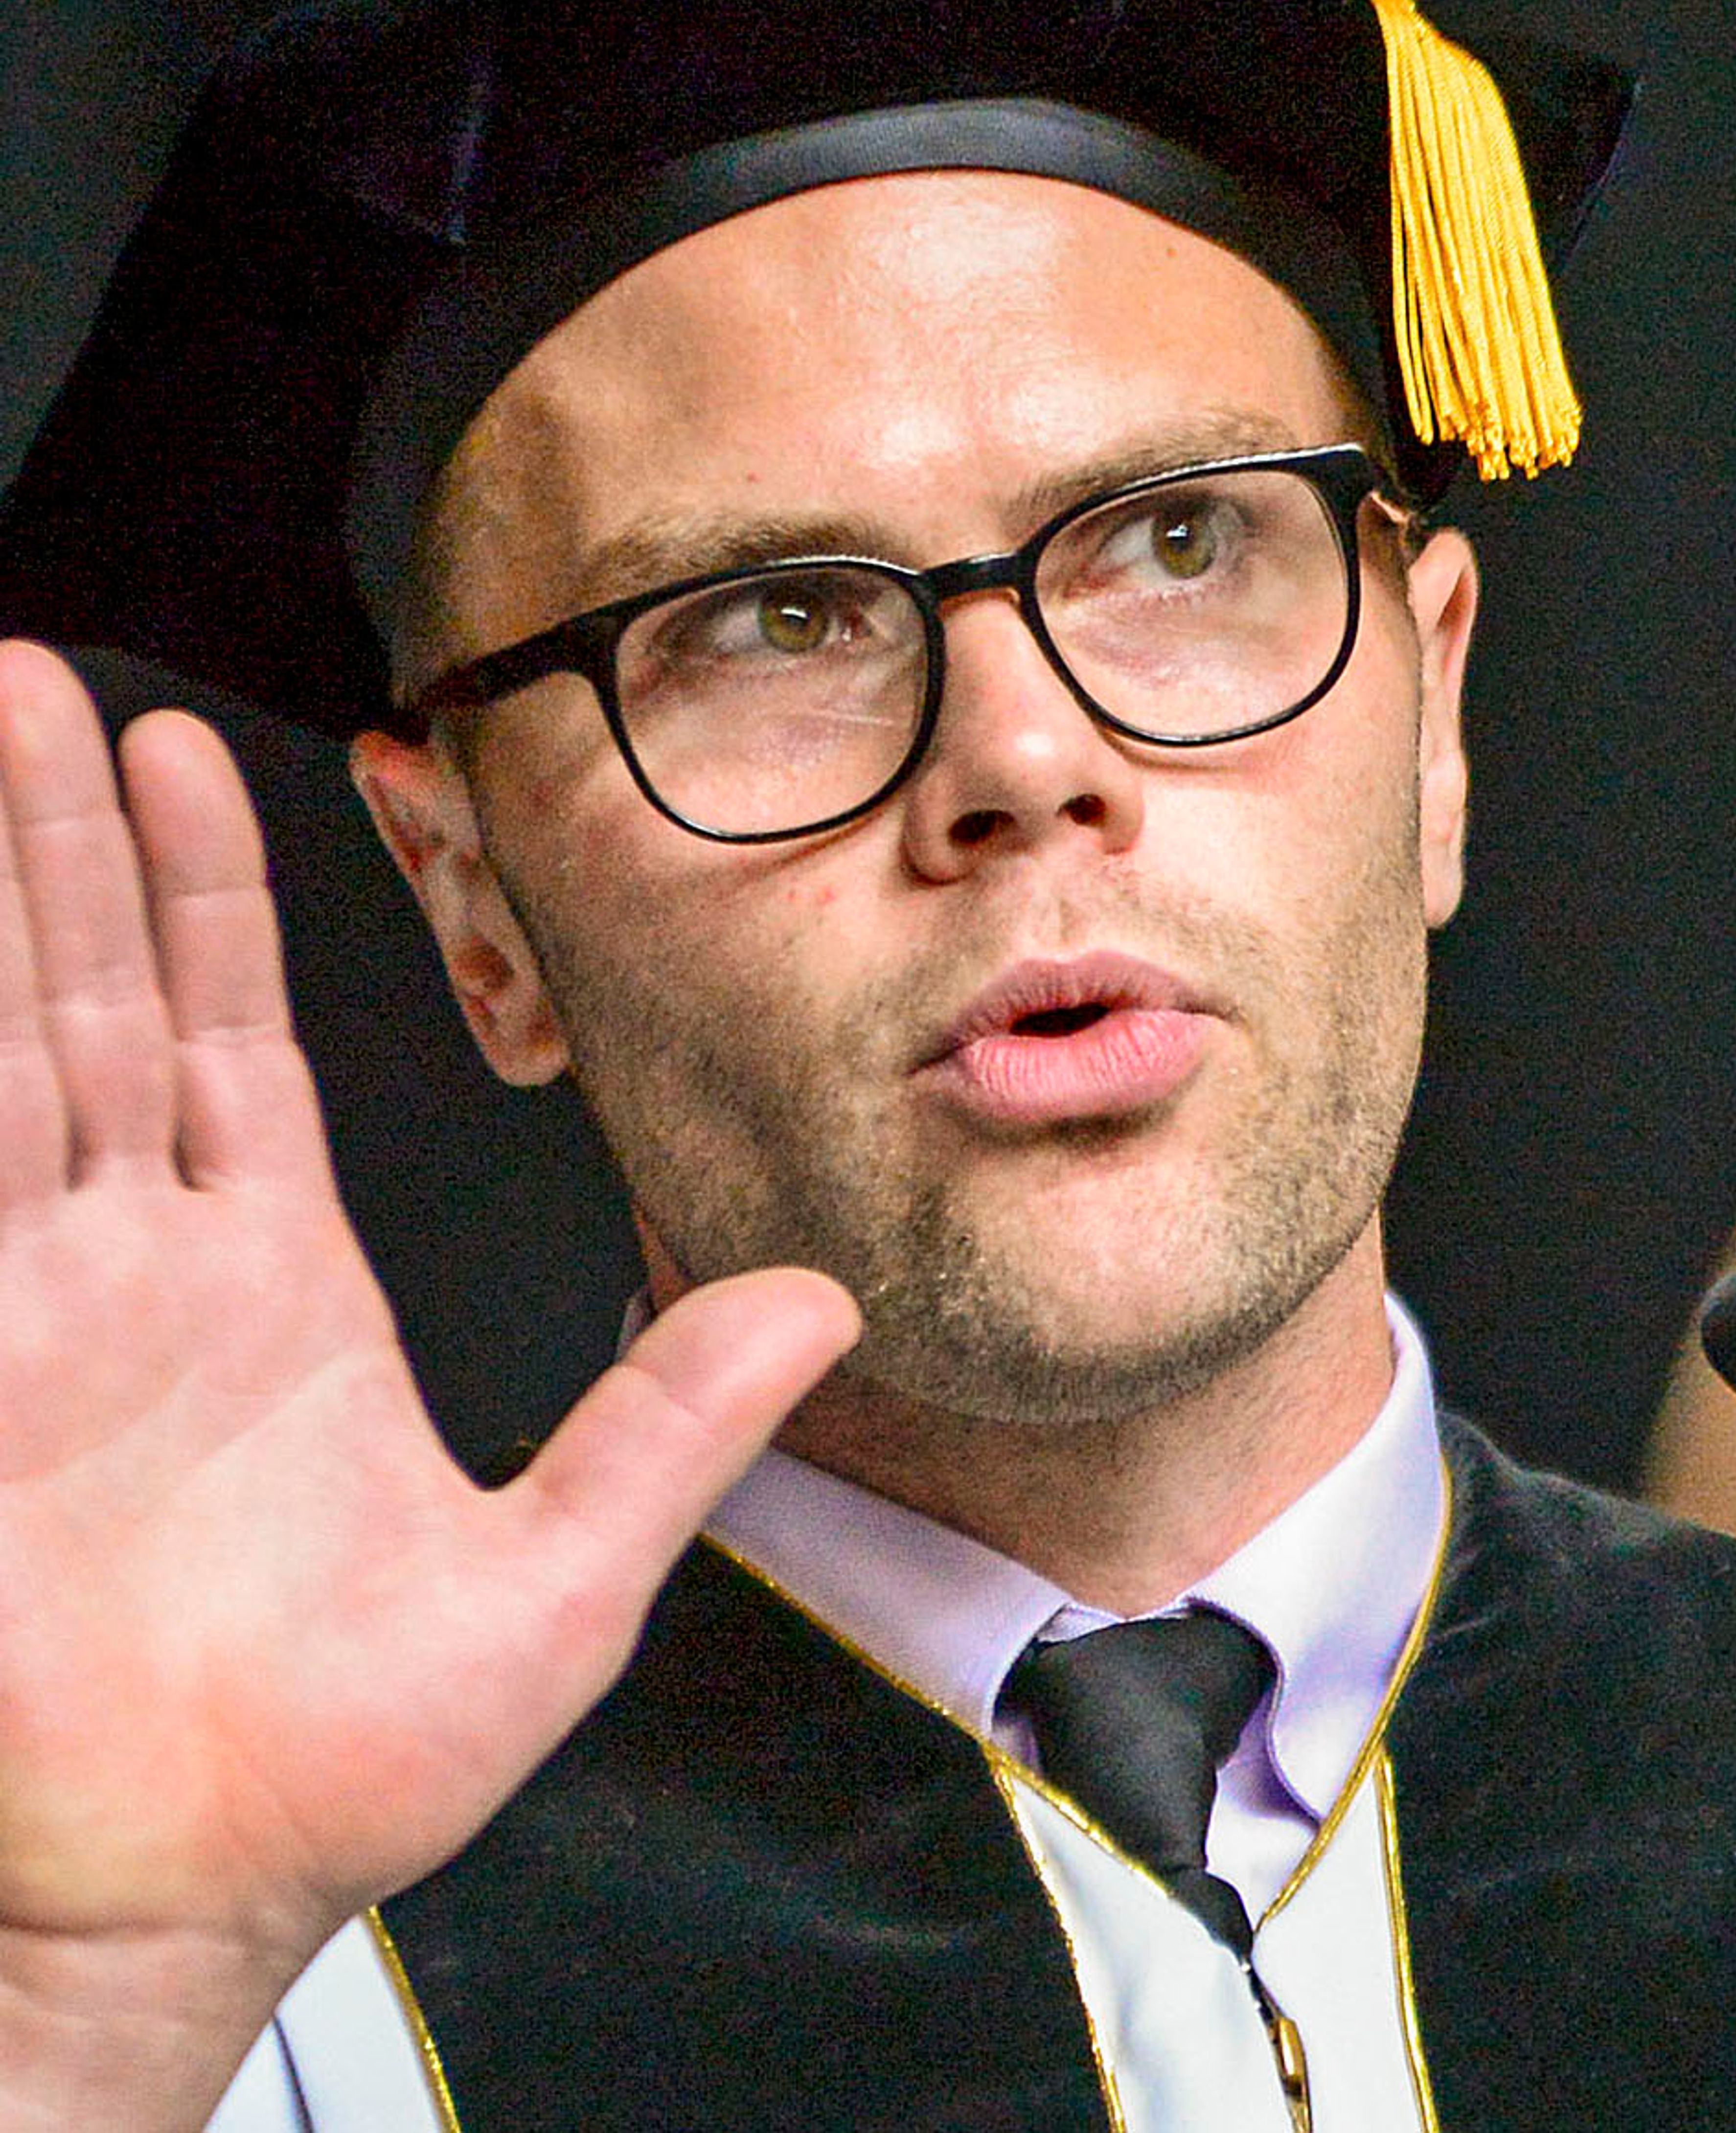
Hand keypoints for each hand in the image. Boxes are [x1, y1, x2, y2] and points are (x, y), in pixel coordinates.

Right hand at [0, 644, 857, 2124]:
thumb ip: (670, 1423)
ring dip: (10, 885)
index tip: (189, 761)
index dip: (206, 895)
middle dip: (72, 840)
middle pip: (106, 997)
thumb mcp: (555, 1577)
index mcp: (274, 1284)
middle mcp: (147, 1265)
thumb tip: (815, 1304)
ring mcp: (46, 1299)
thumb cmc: (342, 1765)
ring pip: (21, 1036)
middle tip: (43, 688)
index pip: (230, 1037)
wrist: (193, 1886)